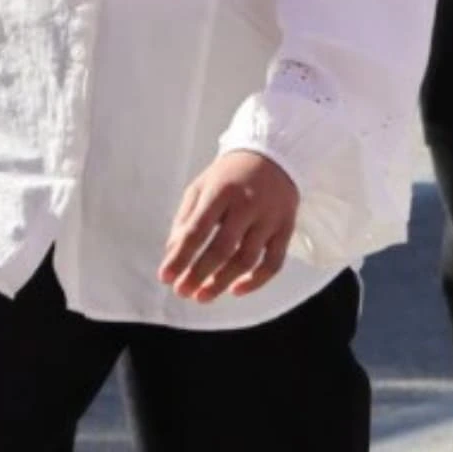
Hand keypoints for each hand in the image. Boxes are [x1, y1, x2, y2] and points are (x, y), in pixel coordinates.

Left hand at [157, 150, 299, 300]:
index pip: (197, 230)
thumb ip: (185, 219)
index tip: (166, 277)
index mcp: (220, 191)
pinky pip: (273, 262)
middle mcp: (247, 204)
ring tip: (202, 296)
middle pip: (222, 249)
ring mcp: (269, 218)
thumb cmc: (229, 176)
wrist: (273, 155)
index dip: (180, 257)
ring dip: (222, 282)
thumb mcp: (201, 187)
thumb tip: (172, 255)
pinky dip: (256, 281)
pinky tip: (236, 290)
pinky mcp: (286, 228)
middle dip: (198, 275)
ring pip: (246, 260)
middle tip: (182, 292)